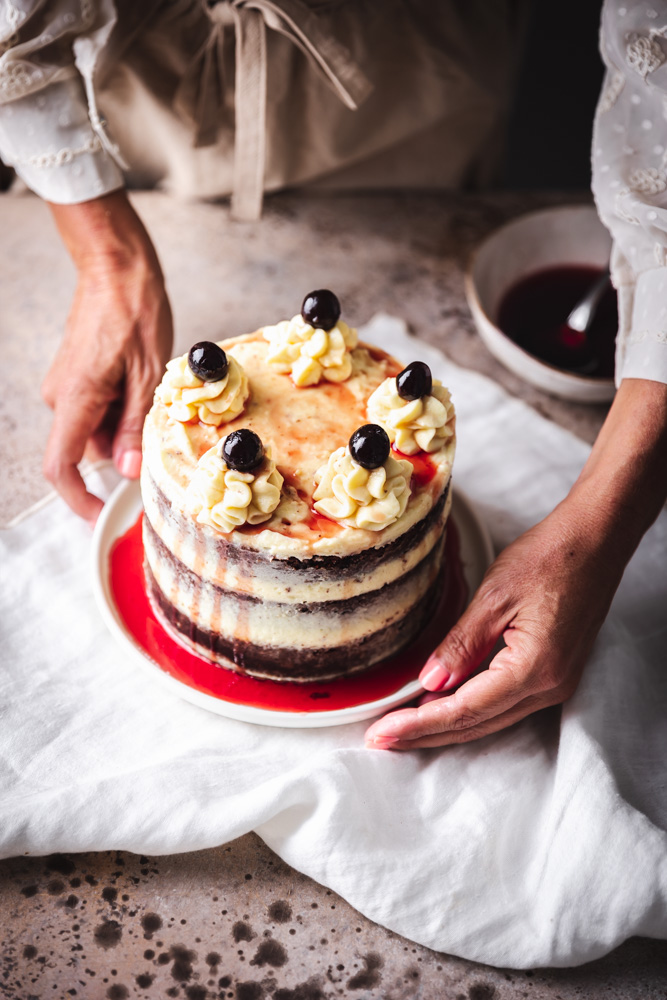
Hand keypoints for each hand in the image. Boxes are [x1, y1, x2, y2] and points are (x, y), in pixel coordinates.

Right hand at [42, 193, 172, 521]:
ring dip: (126, 424)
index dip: (78, 499)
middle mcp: (62, 396)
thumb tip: (127, 471)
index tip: (101, 516)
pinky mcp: (75, 375)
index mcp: (76, 399)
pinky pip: (97, 408)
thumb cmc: (135, 311)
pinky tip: (141, 381)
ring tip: (151, 389)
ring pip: (96, 428)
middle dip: (123, 448)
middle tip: (158, 423)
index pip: (60, 466)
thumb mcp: (148, 377)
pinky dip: (121, 407)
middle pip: (88, 448)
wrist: (116, 267)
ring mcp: (66, 384)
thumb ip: (134, 428)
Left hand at [365, 497, 621, 749]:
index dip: (419, 724)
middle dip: (426, 734)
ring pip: (490, 720)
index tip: (382, 731)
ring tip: (402, 728)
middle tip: (381, 738)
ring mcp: (557, 685)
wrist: (596, 541)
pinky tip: (442, 705)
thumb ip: (461, 644)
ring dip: (446, 726)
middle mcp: (549, 687)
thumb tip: (429, 683)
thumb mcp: (495, 596)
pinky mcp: (555, 675)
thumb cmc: (550, 558)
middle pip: (477, 725)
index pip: (464, 710)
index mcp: (534, 669)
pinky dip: (470, 709)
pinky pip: (505, 705)